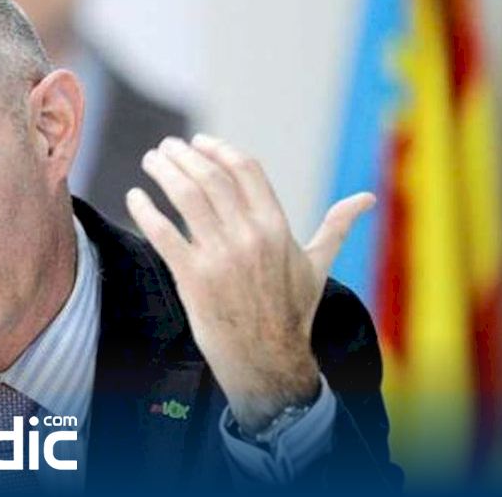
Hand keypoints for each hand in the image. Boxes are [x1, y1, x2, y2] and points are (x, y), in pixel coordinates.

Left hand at [125, 134, 374, 433]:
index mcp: (277, 227)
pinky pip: (163, 233)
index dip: (218, 149)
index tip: (198, 141)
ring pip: (186, 197)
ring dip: (164, 171)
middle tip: (166, 148)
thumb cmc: (292, 312)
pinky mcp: (193, 278)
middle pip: (211, 177)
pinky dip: (145, 210)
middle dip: (184, 155)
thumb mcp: (317, 266)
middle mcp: (250, 236)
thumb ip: (335, 227)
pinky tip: (135, 197)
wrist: (267, 360)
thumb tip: (366, 199)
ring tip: (151, 161)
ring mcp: (220, 256)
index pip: (246, 170)